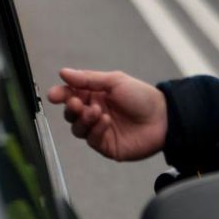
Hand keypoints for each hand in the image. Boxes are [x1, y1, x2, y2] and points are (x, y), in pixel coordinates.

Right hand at [46, 68, 166, 160]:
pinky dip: (95, 130)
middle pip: (71, 113)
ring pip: (78, 128)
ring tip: (97, 112)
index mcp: (95, 95)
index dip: (61, 95)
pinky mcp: (106, 145)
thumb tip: (64, 73)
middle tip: (78, 103)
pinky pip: (91, 140)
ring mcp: (100, 130)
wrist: (164, 117)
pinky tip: (106, 122)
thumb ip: (88, 79)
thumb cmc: (142, 96)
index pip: (71, 95)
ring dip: (84, 119)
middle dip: (71, 108)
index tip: (54, 95)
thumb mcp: (115, 81)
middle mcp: (95, 112)